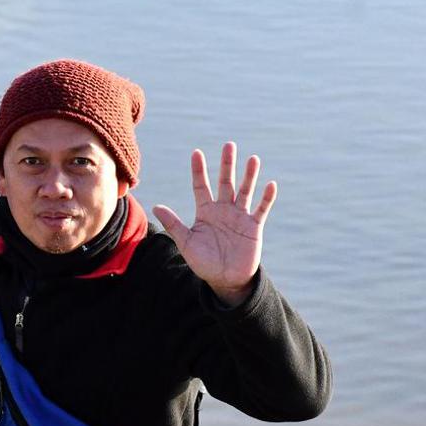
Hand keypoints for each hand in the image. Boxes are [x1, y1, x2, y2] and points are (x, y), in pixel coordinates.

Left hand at [152, 143, 275, 306]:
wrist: (225, 280)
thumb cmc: (204, 262)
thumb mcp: (186, 242)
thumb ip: (174, 224)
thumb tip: (156, 206)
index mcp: (205, 212)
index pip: (201, 186)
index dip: (199, 170)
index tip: (196, 153)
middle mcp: (223, 210)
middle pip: (225, 182)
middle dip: (227, 165)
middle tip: (229, 145)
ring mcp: (239, 216)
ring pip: (245, 191)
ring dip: (249, 176)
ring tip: (253, 159)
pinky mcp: (254, 226)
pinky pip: (261, 209)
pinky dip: (266, 198)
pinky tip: (270, 184)